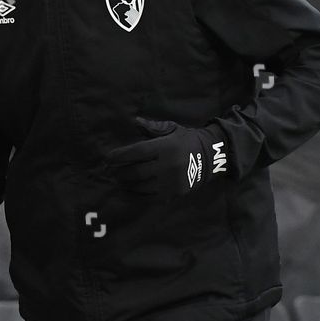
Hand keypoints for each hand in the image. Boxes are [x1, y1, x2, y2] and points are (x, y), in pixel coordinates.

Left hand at [105, 116, 234, 200]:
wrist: (212, 158)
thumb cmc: (187, 140)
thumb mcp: (172, 129)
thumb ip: (153, 128)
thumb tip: (134, 122)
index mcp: (166, 147)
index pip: (135, 152)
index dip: (118, 156)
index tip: (107, 158)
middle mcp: (168, 166)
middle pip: (135, 172)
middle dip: (119, 172)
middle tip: (110, 172)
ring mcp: (170, 182)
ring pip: (140, 186)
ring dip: (125, 184)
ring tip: (118, 181)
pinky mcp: (173, 194)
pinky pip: (149, 198)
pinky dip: (135, 196)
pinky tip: (127, 191)